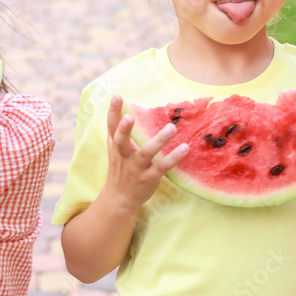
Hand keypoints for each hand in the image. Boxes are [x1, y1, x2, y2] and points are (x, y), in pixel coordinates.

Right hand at [105, 95, 188, 211]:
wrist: (119, 198)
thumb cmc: (119, 168)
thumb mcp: (114, 149)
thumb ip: (116, 130)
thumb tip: (118, 105)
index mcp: (116, 147)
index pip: (112, 127)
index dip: (113, 112)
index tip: (117, 96)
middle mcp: (124, 156)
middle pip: (120, 141)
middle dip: (123, 129)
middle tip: (129, 116)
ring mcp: (136, 168)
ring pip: (146, 154)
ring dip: (159, 141)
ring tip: (171, 127)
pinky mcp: (149, 178)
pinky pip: (162, 167)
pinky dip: (173, 158)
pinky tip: (184, 148)